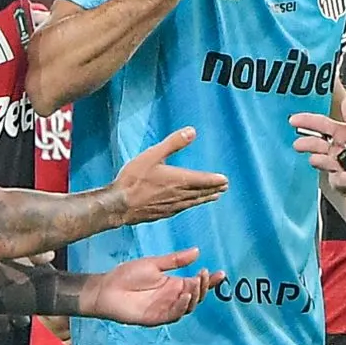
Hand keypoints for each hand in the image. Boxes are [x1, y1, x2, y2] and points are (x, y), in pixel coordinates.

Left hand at [79, 249, 215, 325]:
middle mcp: (173, 298)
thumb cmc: (127, 275)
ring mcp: (166, 308)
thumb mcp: (154, 264)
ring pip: (188, 307)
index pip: (197, 283)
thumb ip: (176, 260)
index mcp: (174, 284)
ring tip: (195, 284)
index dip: (209, 280)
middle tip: (203, 274)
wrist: (106, 288)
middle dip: (203, 286)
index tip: (220, 273)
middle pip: (196, 295)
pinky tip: (185, 296)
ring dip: (195, 296)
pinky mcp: (157, 318)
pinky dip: (182, 306)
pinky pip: (174, 314)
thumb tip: (197, 251)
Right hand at [109, 128, 226, 224]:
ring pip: (193, 202)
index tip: (225, 180)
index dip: (215, 180)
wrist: (119, 204)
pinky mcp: (163, 213)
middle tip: (224, 188)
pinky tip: (188, 205)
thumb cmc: (134, 179)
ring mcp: (172, 206)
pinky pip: (182, 208)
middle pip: (201, 192)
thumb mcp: (153, 155)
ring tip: (213, 197)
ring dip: (204, 198)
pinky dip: (190, 205)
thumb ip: (173, 143)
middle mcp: (180, 195)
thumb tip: (192, 131)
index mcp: (180, 180)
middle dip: (213, 189)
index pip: (203, 180)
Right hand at [291, 99, 345, 205]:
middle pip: (314, 145)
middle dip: (306, 144)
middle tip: (298, 145)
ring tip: (335, 164)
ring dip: (328, 163)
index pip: (321, 125)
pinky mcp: (340, 183)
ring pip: (321, 163)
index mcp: (343, 134)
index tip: (292, 120)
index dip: (307, 122)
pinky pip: (338, 180)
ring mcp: (336, 167)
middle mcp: (336, 149)